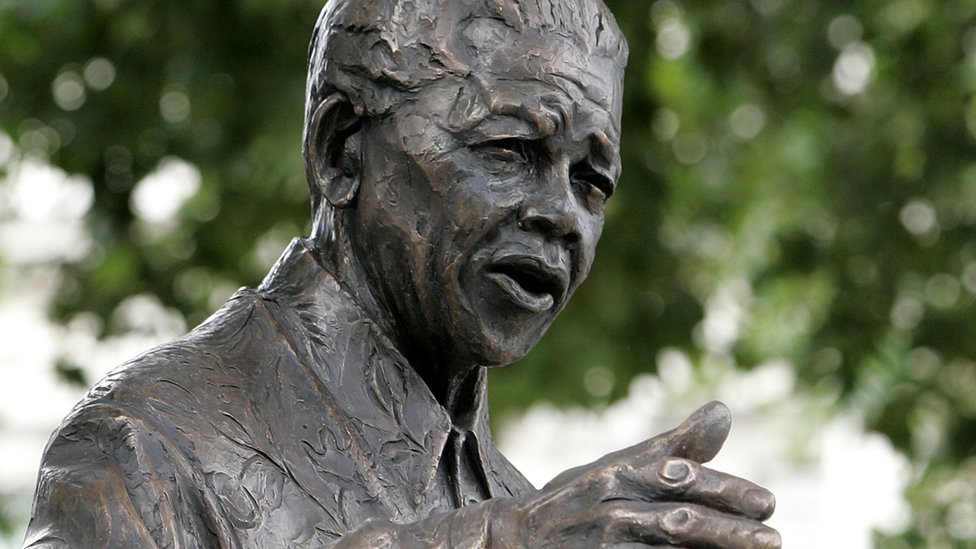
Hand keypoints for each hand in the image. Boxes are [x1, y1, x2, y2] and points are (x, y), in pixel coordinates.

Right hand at [491, 401, 780, 547]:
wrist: (514, 540)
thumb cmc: (578, 498)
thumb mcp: (618, 465)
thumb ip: (672, 447)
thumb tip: (724, 412)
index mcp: (615, 473)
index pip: (676, 476)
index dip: (723, 489)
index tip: (767, 502)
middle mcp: (610, 507)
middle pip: (677, 519)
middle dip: (728, 529)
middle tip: (772, 536)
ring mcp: (604, 543)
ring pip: (666, 545)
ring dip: (716, 548)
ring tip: (762, 547)